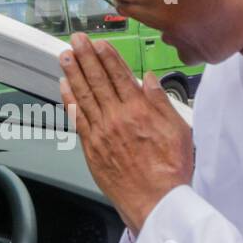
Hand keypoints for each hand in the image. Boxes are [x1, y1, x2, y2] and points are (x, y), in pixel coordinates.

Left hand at [58, 32, 193, 234]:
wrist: (156, 201)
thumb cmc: (169, 171)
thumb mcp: (178, 130)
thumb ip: (162, 102)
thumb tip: (150, 80)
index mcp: (140, 110)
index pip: (119, 75)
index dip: (107, 56)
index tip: (99, 43)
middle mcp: (117, 117)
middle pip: (97, 80)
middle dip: (85, 57)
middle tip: (76, 41)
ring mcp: (101, 132)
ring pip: (84, 95)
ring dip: (73, 73)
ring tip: (64, 56)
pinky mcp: (92, 148)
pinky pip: (77, 118)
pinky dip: (69, 100)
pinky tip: (64, 86)